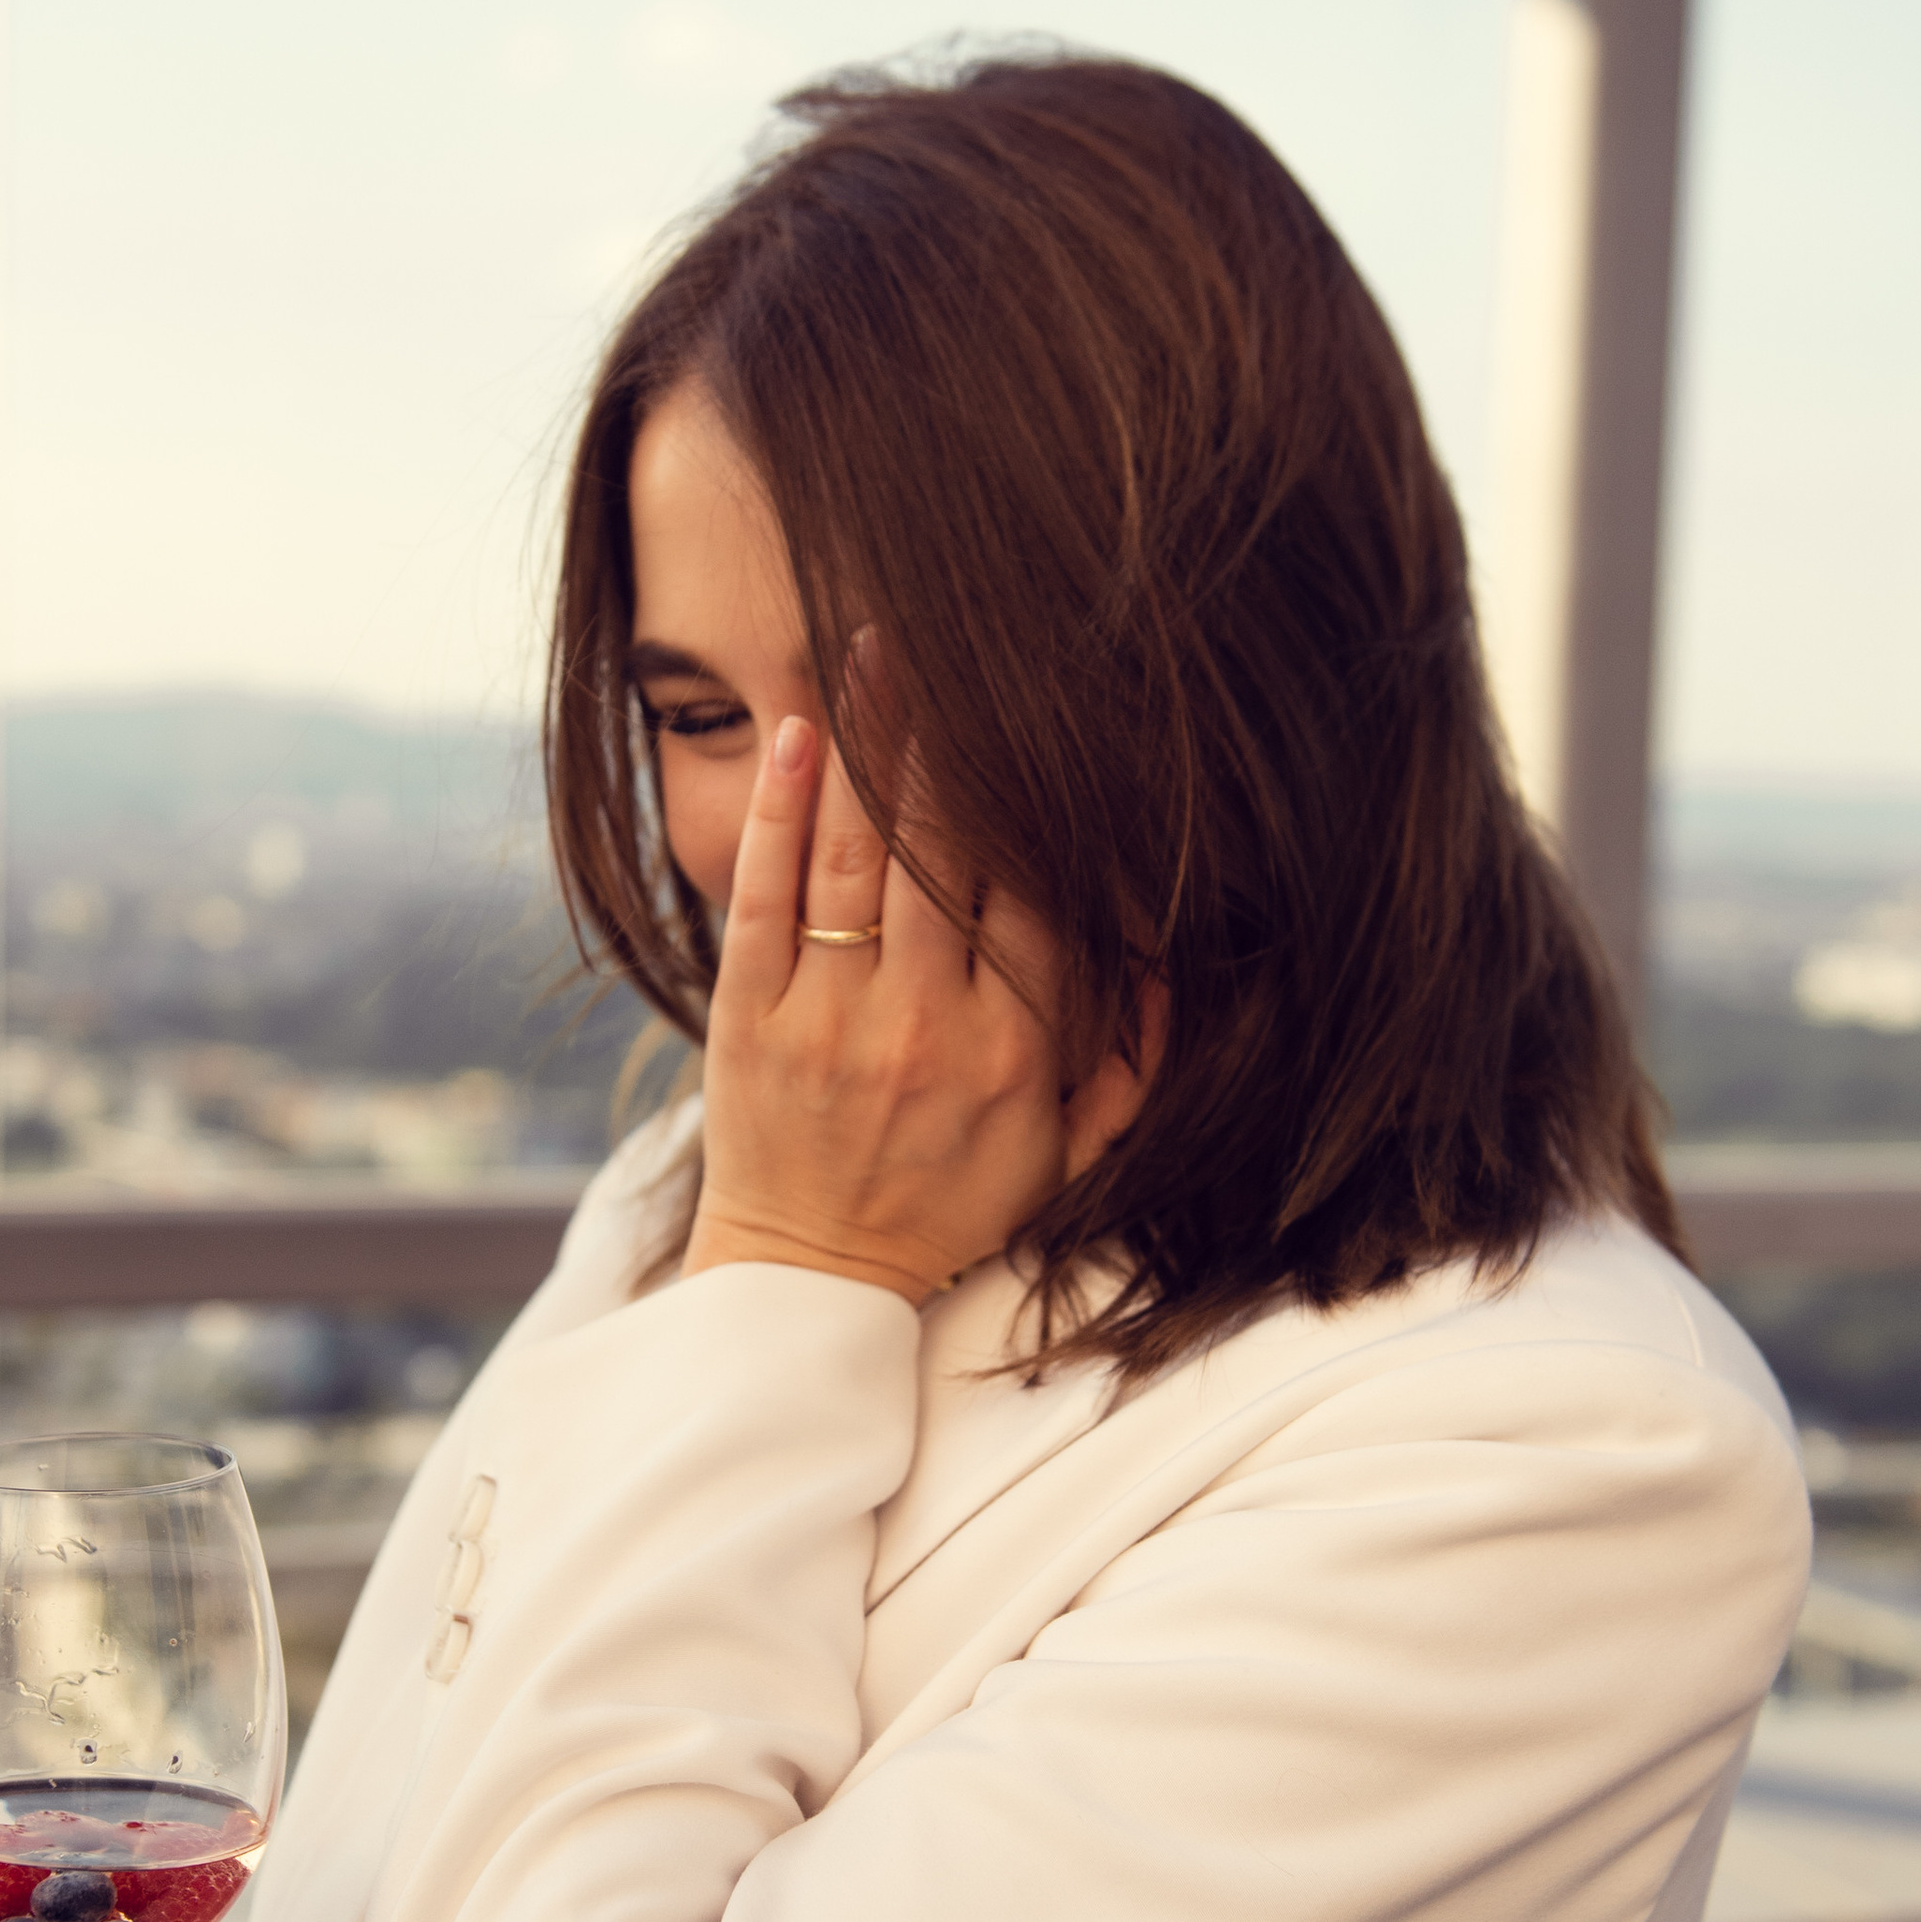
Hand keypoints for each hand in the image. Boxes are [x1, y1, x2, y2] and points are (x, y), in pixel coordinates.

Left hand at [684, 710, 1149, 1302]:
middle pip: (945, 857)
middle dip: (947, 743)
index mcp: (1015, 1052)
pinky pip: (764, 900)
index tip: (1040, 722)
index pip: (1038, 896)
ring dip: (870, 749)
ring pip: (855, 862)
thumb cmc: (950, 1208)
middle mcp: (924, 1028)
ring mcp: (827, 1022)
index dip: (1038, 803)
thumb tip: (1172, 964)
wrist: (812, 1279)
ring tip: (875, 652)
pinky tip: (797, 737)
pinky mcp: (748, 1023)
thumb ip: (1131, 1069)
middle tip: (945, 642)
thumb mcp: (1068, 1161)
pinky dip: (778, 815)